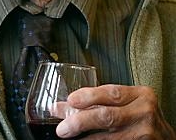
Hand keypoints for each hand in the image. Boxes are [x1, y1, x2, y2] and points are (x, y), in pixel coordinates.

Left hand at [55, 84, 175, 138]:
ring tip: (67, 135)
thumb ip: (103, 100)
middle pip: (106, 116)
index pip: (111, 92)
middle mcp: (144, 112)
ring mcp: (145, 133)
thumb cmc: (142, 116)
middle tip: (62, 128)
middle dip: (79, 121)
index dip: (88, 96)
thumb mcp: (129, 102)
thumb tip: (67, 104)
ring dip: (84, 137)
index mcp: (140, 95)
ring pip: (108, 136)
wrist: (166, 138)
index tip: (70, 100)